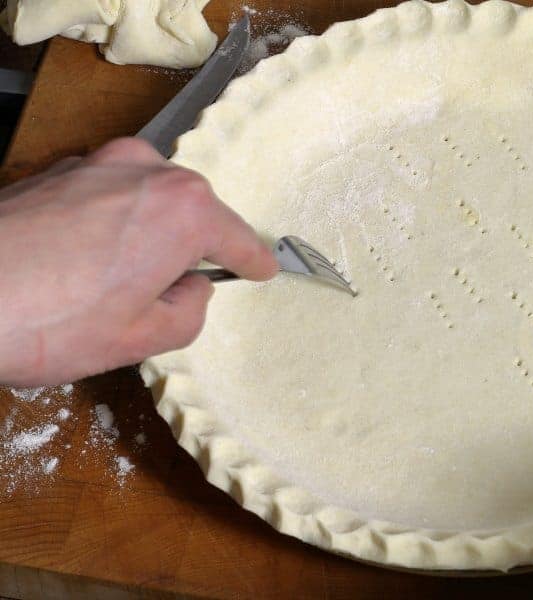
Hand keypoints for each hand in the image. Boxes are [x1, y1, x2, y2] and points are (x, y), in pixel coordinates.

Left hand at [0, 138, 277, 386]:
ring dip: (149, 234)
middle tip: (171, 294)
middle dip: (190, 248)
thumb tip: (188, 287)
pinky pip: (110, 195)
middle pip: (194, 211)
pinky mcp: (60, 168)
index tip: (264, 269)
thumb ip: (191, 311)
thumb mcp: (144, 339)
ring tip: (116, 285)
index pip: (237, 239)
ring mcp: (100, 162)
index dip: (252, 261)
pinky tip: (82, 265)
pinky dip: (112, 223)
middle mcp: (149, 170)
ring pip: (150, 199)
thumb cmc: (48, 321)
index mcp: (185, 210)